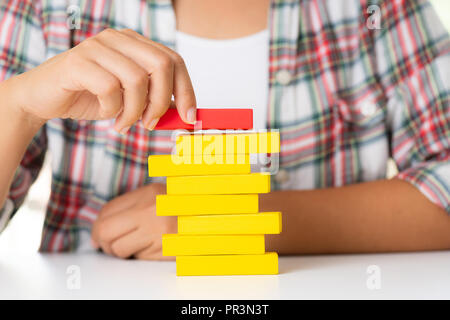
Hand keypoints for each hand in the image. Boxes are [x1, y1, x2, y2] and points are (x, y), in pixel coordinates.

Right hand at [13, 28, 195, 132]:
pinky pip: (110, 88)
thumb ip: (155, 101)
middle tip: (150, 123)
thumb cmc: (90, 96)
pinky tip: (104, 113)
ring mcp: (97, 47)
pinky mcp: (78, 62)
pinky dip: (112, 109)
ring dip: (134, 111)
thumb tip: (186, 114)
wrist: (43, 98)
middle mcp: (119, 39)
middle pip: (162, 65)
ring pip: (138, 79)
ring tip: (123, 123)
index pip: (173, 60)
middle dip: (162, 102)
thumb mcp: (130, 99)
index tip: (190, 116)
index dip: (186, 90)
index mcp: (135, 44)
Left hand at [91, 183, 175, 259]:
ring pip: (119, 250)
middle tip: (109, 244)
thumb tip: (96, 234)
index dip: (96, 229)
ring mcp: (160, 233)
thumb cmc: (177, 206)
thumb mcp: (153, 195)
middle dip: (103, 242)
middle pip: (106, 233)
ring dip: (122, 251)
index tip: (98, 236)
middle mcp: (152, 212)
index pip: (106, 214)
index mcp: (148, 194)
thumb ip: (125, 208)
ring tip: (134, 245)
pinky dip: (140, 256)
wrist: (208, 216)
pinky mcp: (166, 251)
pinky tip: (150, 246)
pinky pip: (139, 259)